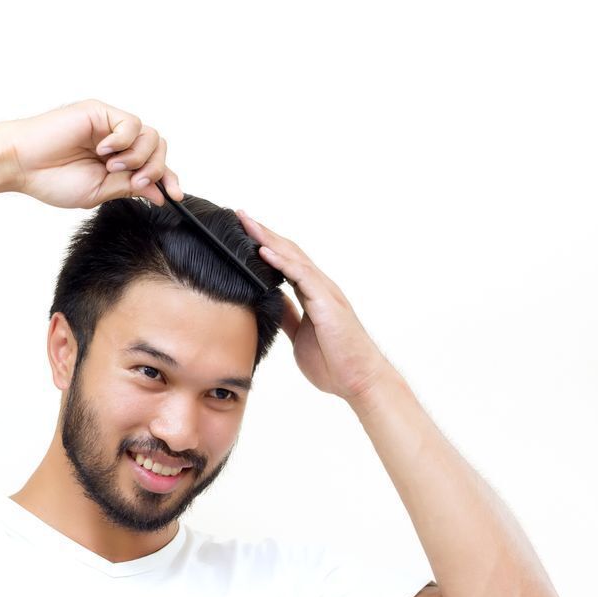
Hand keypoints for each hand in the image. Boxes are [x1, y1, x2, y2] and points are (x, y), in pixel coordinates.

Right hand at [0, 98, 183, 208]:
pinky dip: (123, 140)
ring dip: (137, 157)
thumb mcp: (99, 191)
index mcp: (117, 162)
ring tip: (111, 166)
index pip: (154, 166)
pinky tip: (103, 150)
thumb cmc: (51, 179)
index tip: (175, 196)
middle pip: (158, 148)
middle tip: (136, 182)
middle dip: (155, 169)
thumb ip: (129, 187)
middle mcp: (117, 142)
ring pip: (150, 135)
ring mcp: (109, 125)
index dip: (169, 179)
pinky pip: (131, 124)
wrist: (21, 165)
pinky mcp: (100, 112)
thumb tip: (160, 193)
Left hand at [234, 209, 390, 404]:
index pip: (285, 262)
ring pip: (293, 257)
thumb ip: (288, 317)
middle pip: (287, 251)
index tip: (241, 233)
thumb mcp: (300, 336)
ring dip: (268, 238)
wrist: (358, 381)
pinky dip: (282, 261)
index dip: (264, 246)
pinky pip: (302, 276)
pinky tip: (264, 251)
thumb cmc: (334, 363)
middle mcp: (319, 287)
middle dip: (262, 233)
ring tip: (246, 223)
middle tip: (238, 215)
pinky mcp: (327, 302)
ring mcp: (324, 292)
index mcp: (312, 295)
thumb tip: (270, 303)